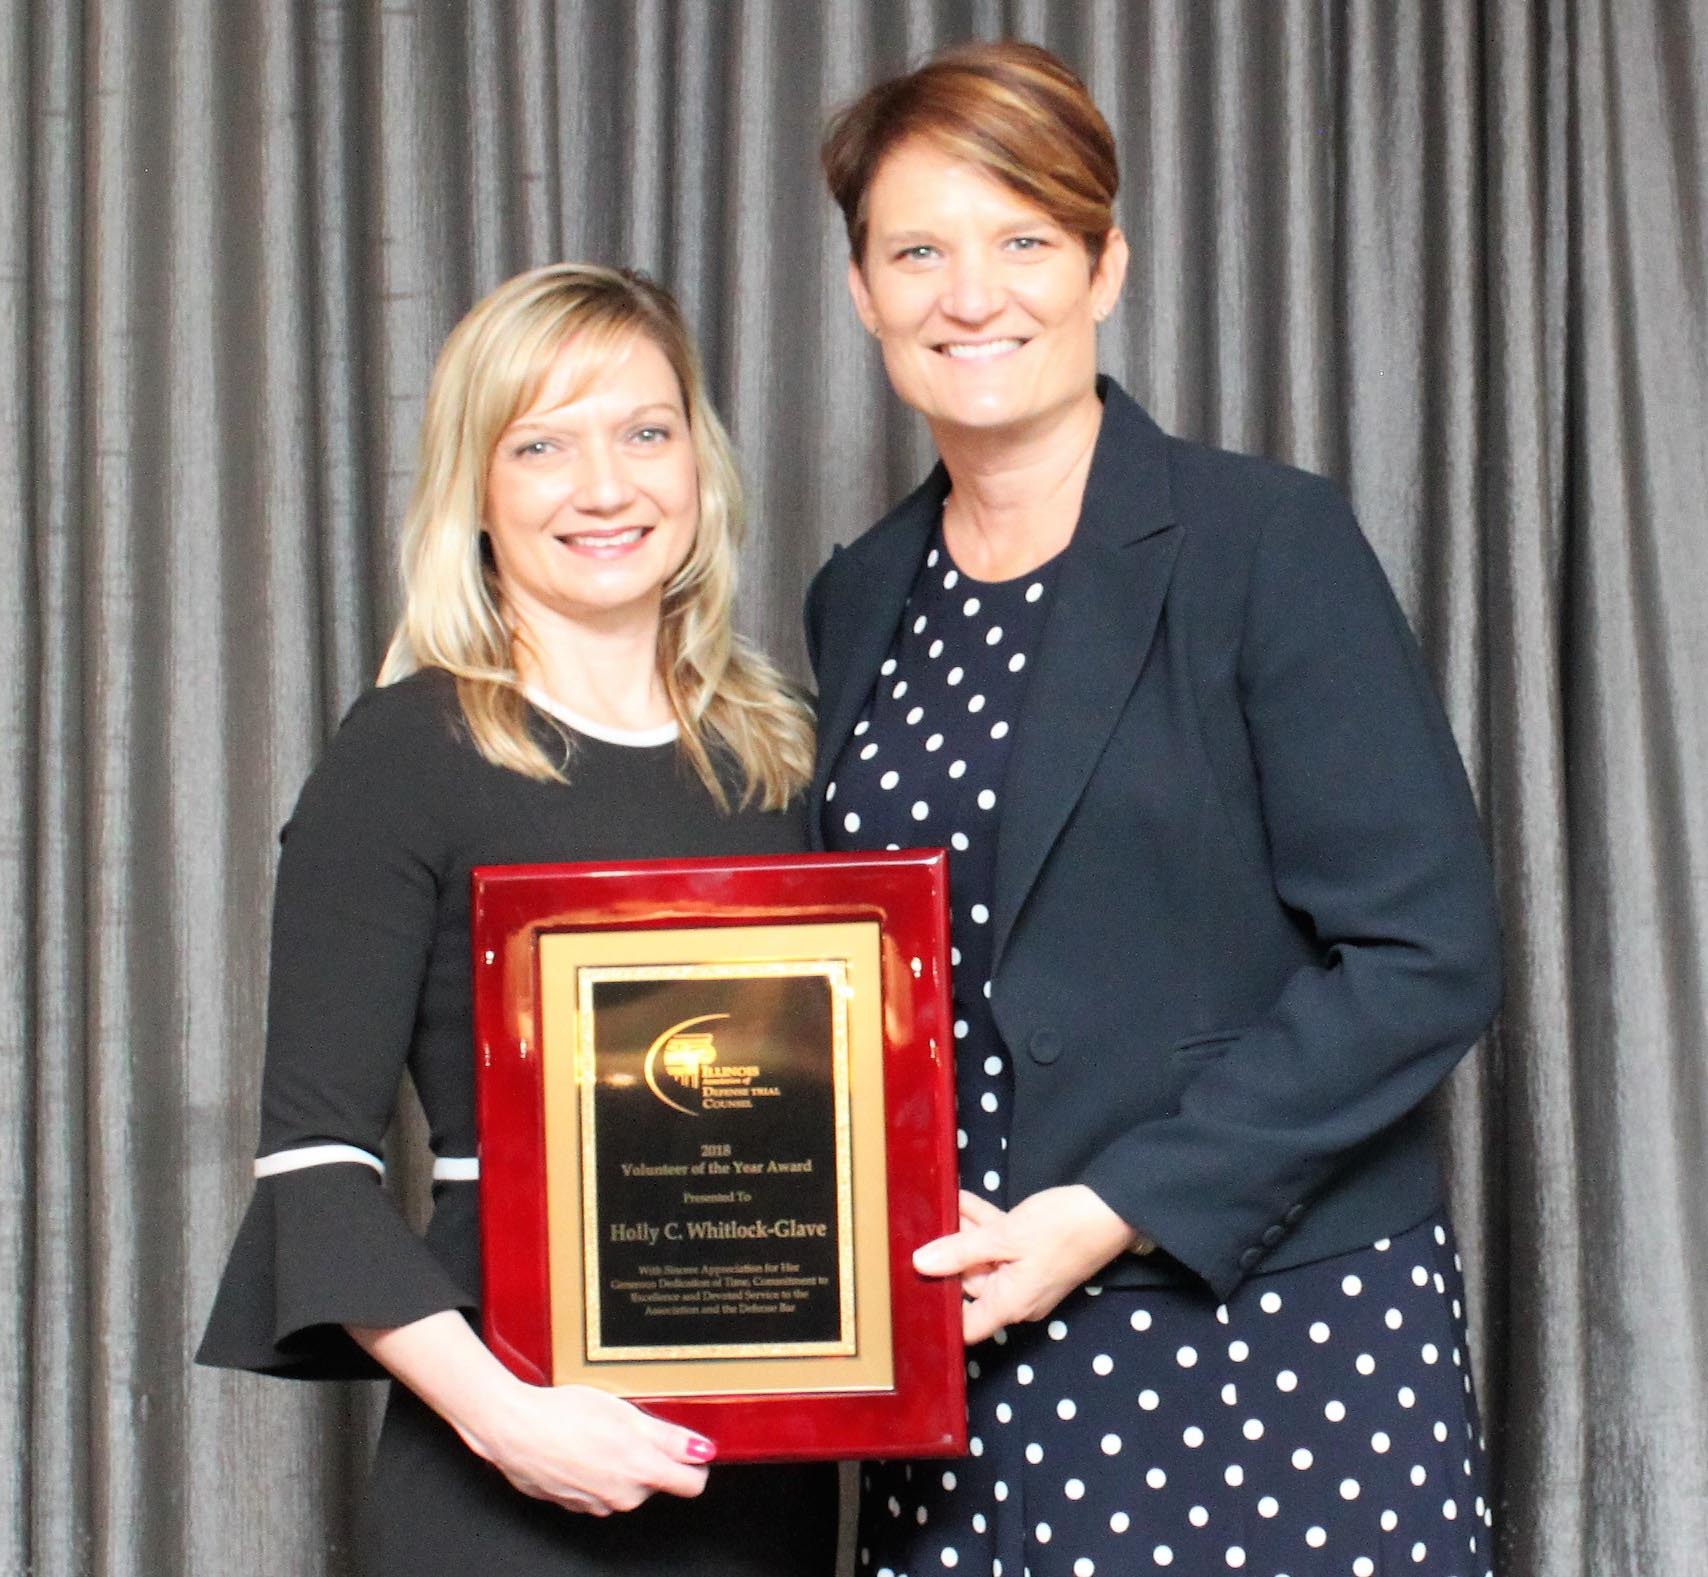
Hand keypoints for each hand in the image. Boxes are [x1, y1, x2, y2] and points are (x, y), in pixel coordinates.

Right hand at [463, 1381, 713, 1515]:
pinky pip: (599, 1490)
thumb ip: (669, 1437)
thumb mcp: (626, 1413)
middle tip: (630, 1426)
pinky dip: (596, 1472)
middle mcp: (622, 1496)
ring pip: (626, 1485)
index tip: (688, 1447)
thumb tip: (703, 1450)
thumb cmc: (565, 1414)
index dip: (695, 1463)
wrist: (515, 1429)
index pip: (692, 1485)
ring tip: (601, 1433)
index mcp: (640, 1472)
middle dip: (650, 1457)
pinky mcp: (574, 1505)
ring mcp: (596, 1504)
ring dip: (621, 1464)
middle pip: (657, 1482)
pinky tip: (581, 1447)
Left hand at [913, 1186, 1140, 1345]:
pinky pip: (1001, 1245)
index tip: (912, 1287)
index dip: (940, 1311)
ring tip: (940, 1205)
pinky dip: (984, 1225)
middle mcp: (1016, 1298)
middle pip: (970, 1284)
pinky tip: (962, 1199)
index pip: (965, 1326)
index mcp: (1009, 1304)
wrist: (1111, 1209)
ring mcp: (1026, 1276)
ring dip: (964, 1232)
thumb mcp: (1005, 1236)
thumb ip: (960, 1250)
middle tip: (921, 1228)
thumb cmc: (1061, 1228)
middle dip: (948, 1254)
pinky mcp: (1033, 1255)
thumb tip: (920, 1264)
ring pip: (984, 1258)